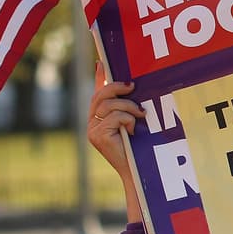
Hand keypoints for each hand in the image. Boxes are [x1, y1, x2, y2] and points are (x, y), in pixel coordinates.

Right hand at [88, 62, 147, 222]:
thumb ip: (130, 108)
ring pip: (109, 105)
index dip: (99, 76)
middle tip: (133, 87)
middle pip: (100, 94)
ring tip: (140, 115)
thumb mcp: (135, 122)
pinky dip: (128, 120)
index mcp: (100, 117)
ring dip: (129, 107)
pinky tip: (133, 130)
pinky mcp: (97, 136)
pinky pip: (115, 117)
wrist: (138, 172)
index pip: (97, 92)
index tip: (101, 61)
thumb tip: (135, 87)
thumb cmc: (140, 148)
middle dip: (117, 87)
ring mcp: (92, 129)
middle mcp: (92, 122)